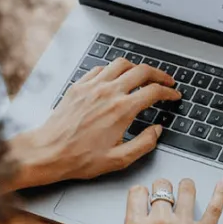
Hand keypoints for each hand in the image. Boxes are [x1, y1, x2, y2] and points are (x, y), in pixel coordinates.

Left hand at [6, 58, 179, 189]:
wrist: (48, 152)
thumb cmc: (79, 158)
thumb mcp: (119, 160)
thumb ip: (144, 143)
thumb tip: (157, 131)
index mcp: (121, 110)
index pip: (153, 91)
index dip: (168, 92)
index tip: (173, 95)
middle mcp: (108, 93)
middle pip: (141, 71)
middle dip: (158, 74)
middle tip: (165, 81)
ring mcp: (92, 86)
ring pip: (121, 64)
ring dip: (136, 67)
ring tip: (143, 75)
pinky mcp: (79, 86)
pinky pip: (100, 68)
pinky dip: (113, 70)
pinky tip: (115, 78)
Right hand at [98, 177, 222, 223]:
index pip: (137, 192)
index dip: (141, 192)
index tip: (144, 196)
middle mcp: (158, 221)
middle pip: (162, 187)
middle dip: (162, 188)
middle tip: (166, 194)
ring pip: (186, 190)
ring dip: (186, 187)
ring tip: (188, 187)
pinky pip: (214, 207)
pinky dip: (221, 192)